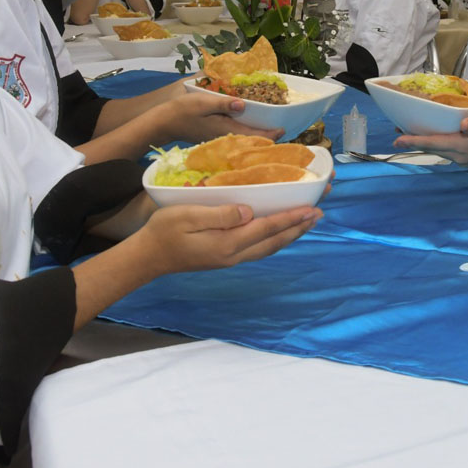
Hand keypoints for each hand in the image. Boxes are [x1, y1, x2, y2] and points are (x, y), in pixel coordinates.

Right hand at [140, 203, 321, 273]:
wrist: (147, 258)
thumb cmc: (163, 231)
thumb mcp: (187, 215)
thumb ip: (219, 213)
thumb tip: (248, 212)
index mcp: (226, 243)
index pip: (266, 228)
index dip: (290, 218)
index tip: (311, 208)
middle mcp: (234, 255)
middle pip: (274, 241)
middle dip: (299, 228)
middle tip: (320, 212)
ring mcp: (230, 259)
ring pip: (269, 248)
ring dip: (291, 235)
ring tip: (308, 222)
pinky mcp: (225, 258)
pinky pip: (259, 249)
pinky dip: (276, 239)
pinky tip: (280, 232)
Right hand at [160, 92, 283, 142]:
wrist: (164, 122)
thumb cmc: (182, 110)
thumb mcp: (203, 102)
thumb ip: (223, 103)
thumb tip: (243, 104)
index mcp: (225, 129)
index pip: (253, 134)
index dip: (269, 134)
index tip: (283, 130)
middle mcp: (225, 137)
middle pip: (251, 139)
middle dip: (267, 135)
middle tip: (283, 130)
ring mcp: (219, 138)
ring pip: (244, 138)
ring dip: (257, 134)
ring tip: (272, 128)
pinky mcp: (215, 136)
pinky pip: (235, 136)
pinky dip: (246, 132)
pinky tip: (250, 126)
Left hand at [394, 117, 467, 165]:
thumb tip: (463, 123)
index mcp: (460, 146)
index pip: (432, 143)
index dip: (413, 141)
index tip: (398, 140)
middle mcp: (457, 155)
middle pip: (430, 148)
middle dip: (413, 142)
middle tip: (397, 135)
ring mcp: (460, 159)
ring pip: (436, 150)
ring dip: (423, 143)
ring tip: (410, 136)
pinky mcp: (465, 159)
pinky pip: (445, 151)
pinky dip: (434, 145)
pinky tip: (433, 139)